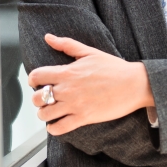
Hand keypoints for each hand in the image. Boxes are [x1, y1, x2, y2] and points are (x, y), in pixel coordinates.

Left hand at [28, 34, 153, 135]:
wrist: (134, 84)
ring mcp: (75, 105)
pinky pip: (60, 128)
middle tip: (43, 98)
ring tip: (49, 112)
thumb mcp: (90, 52)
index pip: (37, 76)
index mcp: (68, 72)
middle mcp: (68, 89)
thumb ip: (67, 45)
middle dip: (36, 98)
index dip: (32, 79)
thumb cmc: (114, 68)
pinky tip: (56, 125)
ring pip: (45, 114)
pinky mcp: (84, 118)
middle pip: (37, 97)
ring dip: (44, 114)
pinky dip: (54, 129)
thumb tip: (48, 37)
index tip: (36, 82)